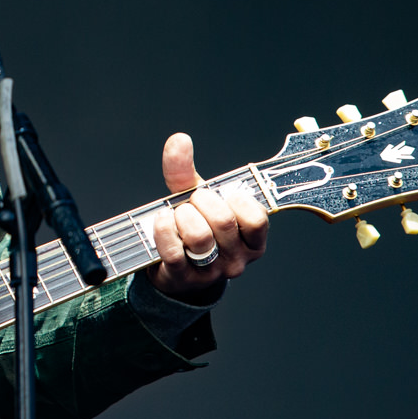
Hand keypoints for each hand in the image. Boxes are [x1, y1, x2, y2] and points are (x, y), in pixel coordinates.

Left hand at [146, 132, 268, 301]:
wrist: (174, 269)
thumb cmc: (193, 228)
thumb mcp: (195, 199)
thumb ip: (186, 171)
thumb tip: (179, 139)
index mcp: (252, 240)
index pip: (256, 218)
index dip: (234, 199)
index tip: (219, 195)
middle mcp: (237, 260)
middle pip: (224, 223)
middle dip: (202, 202)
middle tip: (192, 201)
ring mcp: (211, 273)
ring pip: (200, 238)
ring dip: (183, 216)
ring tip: (177, 213)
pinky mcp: (184, 279)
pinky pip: (174, 252)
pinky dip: (164, 230)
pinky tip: (162, 219)